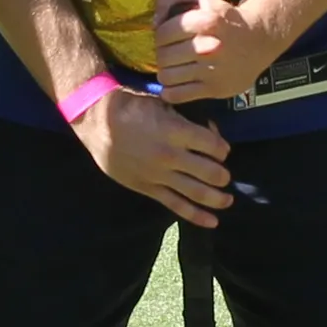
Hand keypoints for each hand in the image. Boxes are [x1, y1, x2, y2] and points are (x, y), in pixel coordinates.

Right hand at [74, 88, 233, 225]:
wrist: (98, 122)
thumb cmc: (132, 108)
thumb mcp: (163, 105)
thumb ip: (186, 120)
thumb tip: (209, 132)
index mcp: (176, 131)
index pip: (213, 146)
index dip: (223, 148)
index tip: (222, 150)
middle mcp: (171, 156)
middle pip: (210, 172)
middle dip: (222, 175)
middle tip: (224, 175)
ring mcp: (159, 175)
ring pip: (196, 192)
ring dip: (217, 198)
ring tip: (227, 200)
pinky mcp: (148, 188)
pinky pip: (175, 205)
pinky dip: (196, 215)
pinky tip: (212, 222)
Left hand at [151, 0, 291, 104]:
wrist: (259, 39)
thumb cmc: (225, 18)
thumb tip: (154, 22)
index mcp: (205, 22)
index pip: (162, 34)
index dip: (160, 36)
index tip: (167, 38)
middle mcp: (208, 47)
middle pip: (163, 57)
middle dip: (162, 55)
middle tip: (170, 53)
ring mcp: (211, 70)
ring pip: (167, 76)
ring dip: (165, 72)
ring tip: (173, 68)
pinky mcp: (215, 88)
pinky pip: (179, 95)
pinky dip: (170, 92)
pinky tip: (174, 84)